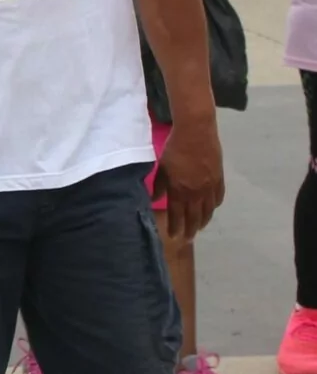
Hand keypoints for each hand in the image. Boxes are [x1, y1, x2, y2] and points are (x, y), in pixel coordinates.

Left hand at [152, 122, 224, 239]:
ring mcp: (210, 186)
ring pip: (208, 210)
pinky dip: (215, 206)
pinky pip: (219, 197)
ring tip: (199, 228)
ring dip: (203, 221)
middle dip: (190, 230)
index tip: (174, 237)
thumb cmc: (175, 148)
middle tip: (188, 240)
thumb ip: (159, 185)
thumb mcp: (162, 167)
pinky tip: (212, 209)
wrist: (196, 132)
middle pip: (194, 217)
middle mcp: (196, 193)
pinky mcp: (219, 178)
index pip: (177, 215)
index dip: (175, 227)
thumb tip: (154, 199)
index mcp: (180, 190)